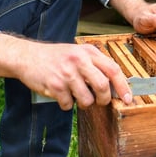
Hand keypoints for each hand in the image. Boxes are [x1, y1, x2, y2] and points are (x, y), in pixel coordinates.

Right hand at [0, 34, 132, 109]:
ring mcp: (66, 73)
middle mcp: (78, 60)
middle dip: (103, 99)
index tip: (128, 99)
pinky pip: (68, 104)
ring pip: (86, 99)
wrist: (27, 56)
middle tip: (99, 101)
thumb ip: (95, 65)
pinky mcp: (54, 85)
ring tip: (77, 97)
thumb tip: (115, 85)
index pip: (113, 69)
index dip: (123, 86)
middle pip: (102, 86)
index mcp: (88, 52)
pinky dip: (66, 105)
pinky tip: (61, 96)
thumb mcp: (77, 52)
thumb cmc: (55, 57)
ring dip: (84, 103)